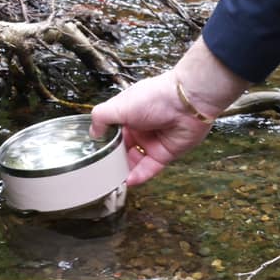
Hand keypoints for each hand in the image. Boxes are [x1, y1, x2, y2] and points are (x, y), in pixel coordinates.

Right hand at [91, 40, 247, 186]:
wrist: (186, 102)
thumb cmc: (153, 98)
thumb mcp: (119, 105)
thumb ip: (102, 118)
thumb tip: (93, 133)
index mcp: (129, 112)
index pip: (113, 130)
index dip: (106, 141)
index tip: (96, 153)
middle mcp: (141, 127)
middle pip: (123, 148)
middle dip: (114, 159)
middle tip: (103, 171)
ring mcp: (153, 142)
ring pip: (135, 160)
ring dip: (125, 170)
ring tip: (114, 180)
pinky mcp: (166, 154)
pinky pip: (150, 168)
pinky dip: (140, 175)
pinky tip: (129, 181)